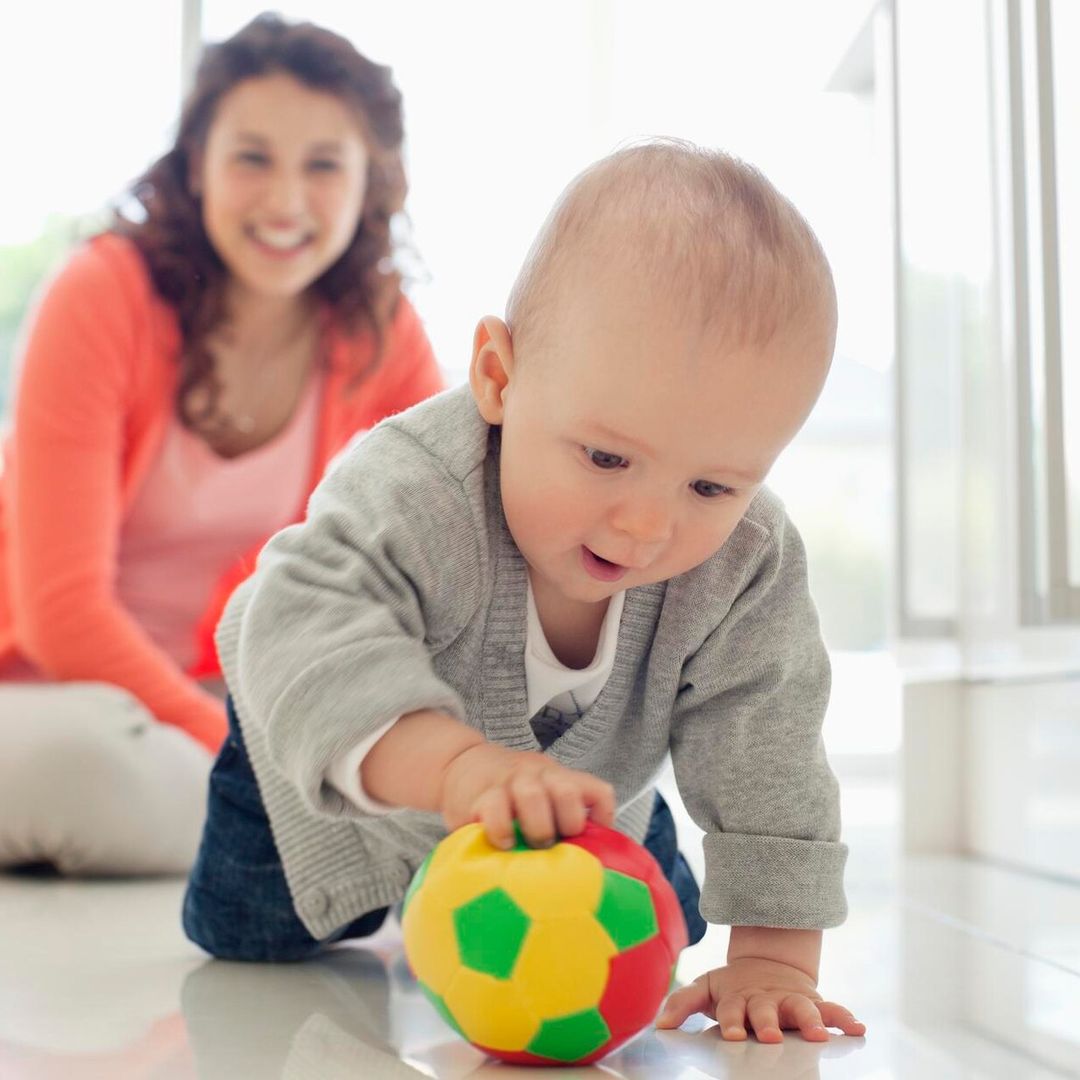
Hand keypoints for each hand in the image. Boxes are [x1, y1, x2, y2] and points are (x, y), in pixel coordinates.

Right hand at [439, 742, 615, 848]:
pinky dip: (501, 831)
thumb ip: (560, 818)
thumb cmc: (510, 792)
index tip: (591, 844)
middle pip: (567, 792)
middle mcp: (539, 776)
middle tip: (556, 844)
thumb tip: (587, 863)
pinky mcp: (479, 796)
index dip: (601, 820)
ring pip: (532, 795)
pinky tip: (502, 844)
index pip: (597, 792)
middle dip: (566, 824)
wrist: (461, 764)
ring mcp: (509, 783)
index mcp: (560, 779)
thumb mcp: (541, 793)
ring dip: (536, 827)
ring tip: (528, 847)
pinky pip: (494, 811)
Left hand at [656, 957, 865, 1041]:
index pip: (733, 1011)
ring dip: (811, 1020)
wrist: (767, 963)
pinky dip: (844, 1017)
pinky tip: (857, 1028)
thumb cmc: (733, 987)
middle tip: (770, 1036)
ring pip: (802, 1008)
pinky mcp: (813, 1002)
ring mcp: (790, 1000)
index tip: (731, 1035)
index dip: (731, 1022)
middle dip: (767, 1023)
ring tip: (820, 1034)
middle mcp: (766, 1000)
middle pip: (766, 1011)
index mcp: (739, 998)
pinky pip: (832, 1008)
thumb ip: (683, 1003)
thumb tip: (659, 1025)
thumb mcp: (706, 988)